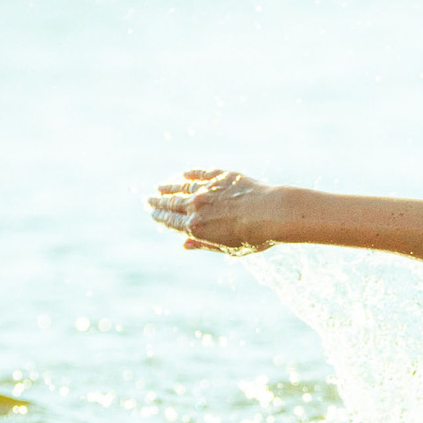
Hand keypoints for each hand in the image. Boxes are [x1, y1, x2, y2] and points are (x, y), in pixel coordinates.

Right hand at [148, 169, 273, 254]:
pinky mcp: (221, 176)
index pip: (170, 221)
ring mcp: (208, 190)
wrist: (274, 213)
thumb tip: (184, 244)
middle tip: (149, 199)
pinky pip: (200, 173)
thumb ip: (204, 244)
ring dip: (169, 187)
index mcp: (196, 227)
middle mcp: (197, 207)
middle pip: (172, 203)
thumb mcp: (228, 249)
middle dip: (159, 201)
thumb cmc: (255, 236)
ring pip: (182, 187)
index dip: (160, 217)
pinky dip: (190, 174)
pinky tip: (183, 174)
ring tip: (160, 187)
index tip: (152, 214)